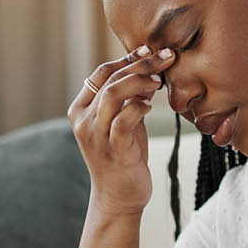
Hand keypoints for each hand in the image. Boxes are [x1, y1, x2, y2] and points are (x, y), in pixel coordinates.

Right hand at [67, 45, 175, 215]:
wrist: (119, 198)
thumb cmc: (124, 157)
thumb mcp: (124, 122)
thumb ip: (129, 99)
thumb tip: (149, 71)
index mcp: (81, 109)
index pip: (101, 72)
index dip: (127, 58)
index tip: (150, 49)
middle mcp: (84, 120)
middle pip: (110, 78)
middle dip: (141, 64)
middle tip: (166, 58)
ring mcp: (96, 135)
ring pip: (114, 94)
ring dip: (140, 81)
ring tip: (159, 82)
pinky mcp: (113, 149)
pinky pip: (124, 119)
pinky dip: (139, 107)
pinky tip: (150, 106)